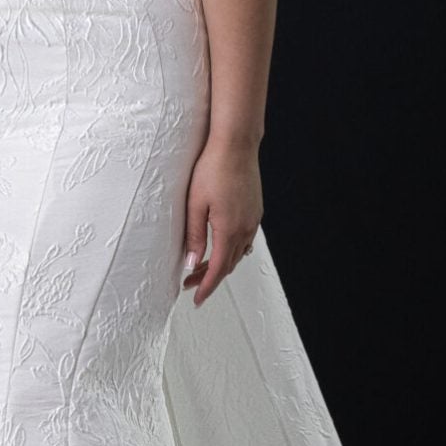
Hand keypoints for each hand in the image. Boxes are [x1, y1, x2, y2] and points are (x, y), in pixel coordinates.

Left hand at [181, 137, 260, 306]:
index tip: (196, 299)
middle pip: (228, 265)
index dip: (206, 287)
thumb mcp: (195, 204)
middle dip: (209, 278)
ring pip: (238, 254)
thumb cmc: (212, 169)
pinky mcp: (255, 211)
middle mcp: (245, 228)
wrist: (236, 145)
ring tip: (202, 268)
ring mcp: (253, 220)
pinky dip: (233, 251)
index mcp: (229, 230)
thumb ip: (195, 236)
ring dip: (221, 265)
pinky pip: (245, 240)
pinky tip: (223, 247)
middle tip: (191, 285)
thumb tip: (192, 263)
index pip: (217, 270)